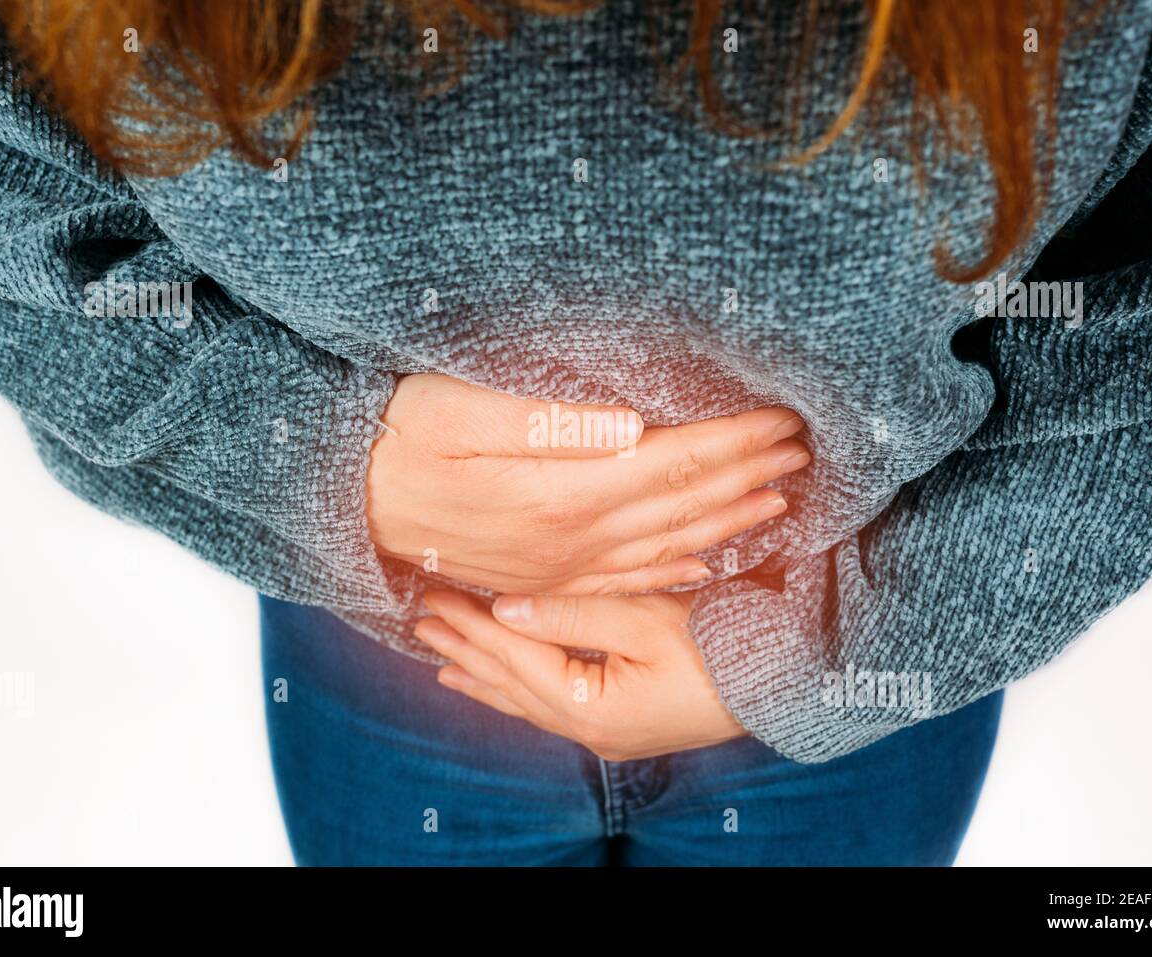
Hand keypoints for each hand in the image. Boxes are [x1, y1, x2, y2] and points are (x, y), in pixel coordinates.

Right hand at [367, 374, 807, 594]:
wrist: (347, 508)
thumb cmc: (397, 442)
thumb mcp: (456, 411)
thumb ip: (546, 423)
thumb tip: (629, 425)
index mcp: (563, 491)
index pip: (673, 462)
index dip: (733, 442)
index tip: (784, 421)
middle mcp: (574, 537)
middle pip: (684, 507)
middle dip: (749, 477)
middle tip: (805, 454)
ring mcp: (563, 564)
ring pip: (667, 547)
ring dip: (729, 523)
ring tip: (780, 502)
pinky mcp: (547, 575)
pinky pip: (628, 580)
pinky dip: (677, 569)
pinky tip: (707, 562)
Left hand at [414, 589, 746, 759]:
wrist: (787, 686)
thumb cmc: (725, 648)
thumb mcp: (648, 621)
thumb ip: (573, 614)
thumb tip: (509, 607)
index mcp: (591, 708)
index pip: (515, 658)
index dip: (473, 626)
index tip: (435, 598)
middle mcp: (590, 730)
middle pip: (512, 684)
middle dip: (466, 650)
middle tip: (420, 624)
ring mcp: (606, 733)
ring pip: (527, 701)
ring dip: (484, 675)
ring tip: (441, 662)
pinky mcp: (622, 725)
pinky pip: (551, 707)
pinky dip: (518, 690)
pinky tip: (503, 686)